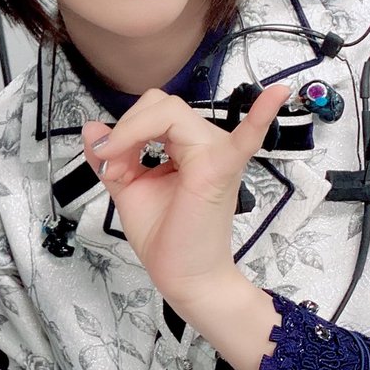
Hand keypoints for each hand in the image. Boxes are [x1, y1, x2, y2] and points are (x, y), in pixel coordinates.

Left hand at [82, 84, 289, 369]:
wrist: (183, 276)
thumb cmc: (165, 236)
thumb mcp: (129, 188)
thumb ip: (111, 157)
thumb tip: (91, 126)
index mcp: (185, 145)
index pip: (152, 112)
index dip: (123, 129)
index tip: (104, 161)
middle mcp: (205, 143)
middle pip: (160, 105)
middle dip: (127, 129)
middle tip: (113, 165)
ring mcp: (216, 153)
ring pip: (172, 111)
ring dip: (135, 132)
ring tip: (123, 169)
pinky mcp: (220, 170)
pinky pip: (246, 137)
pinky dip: (261, 115)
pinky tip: (278, 93)